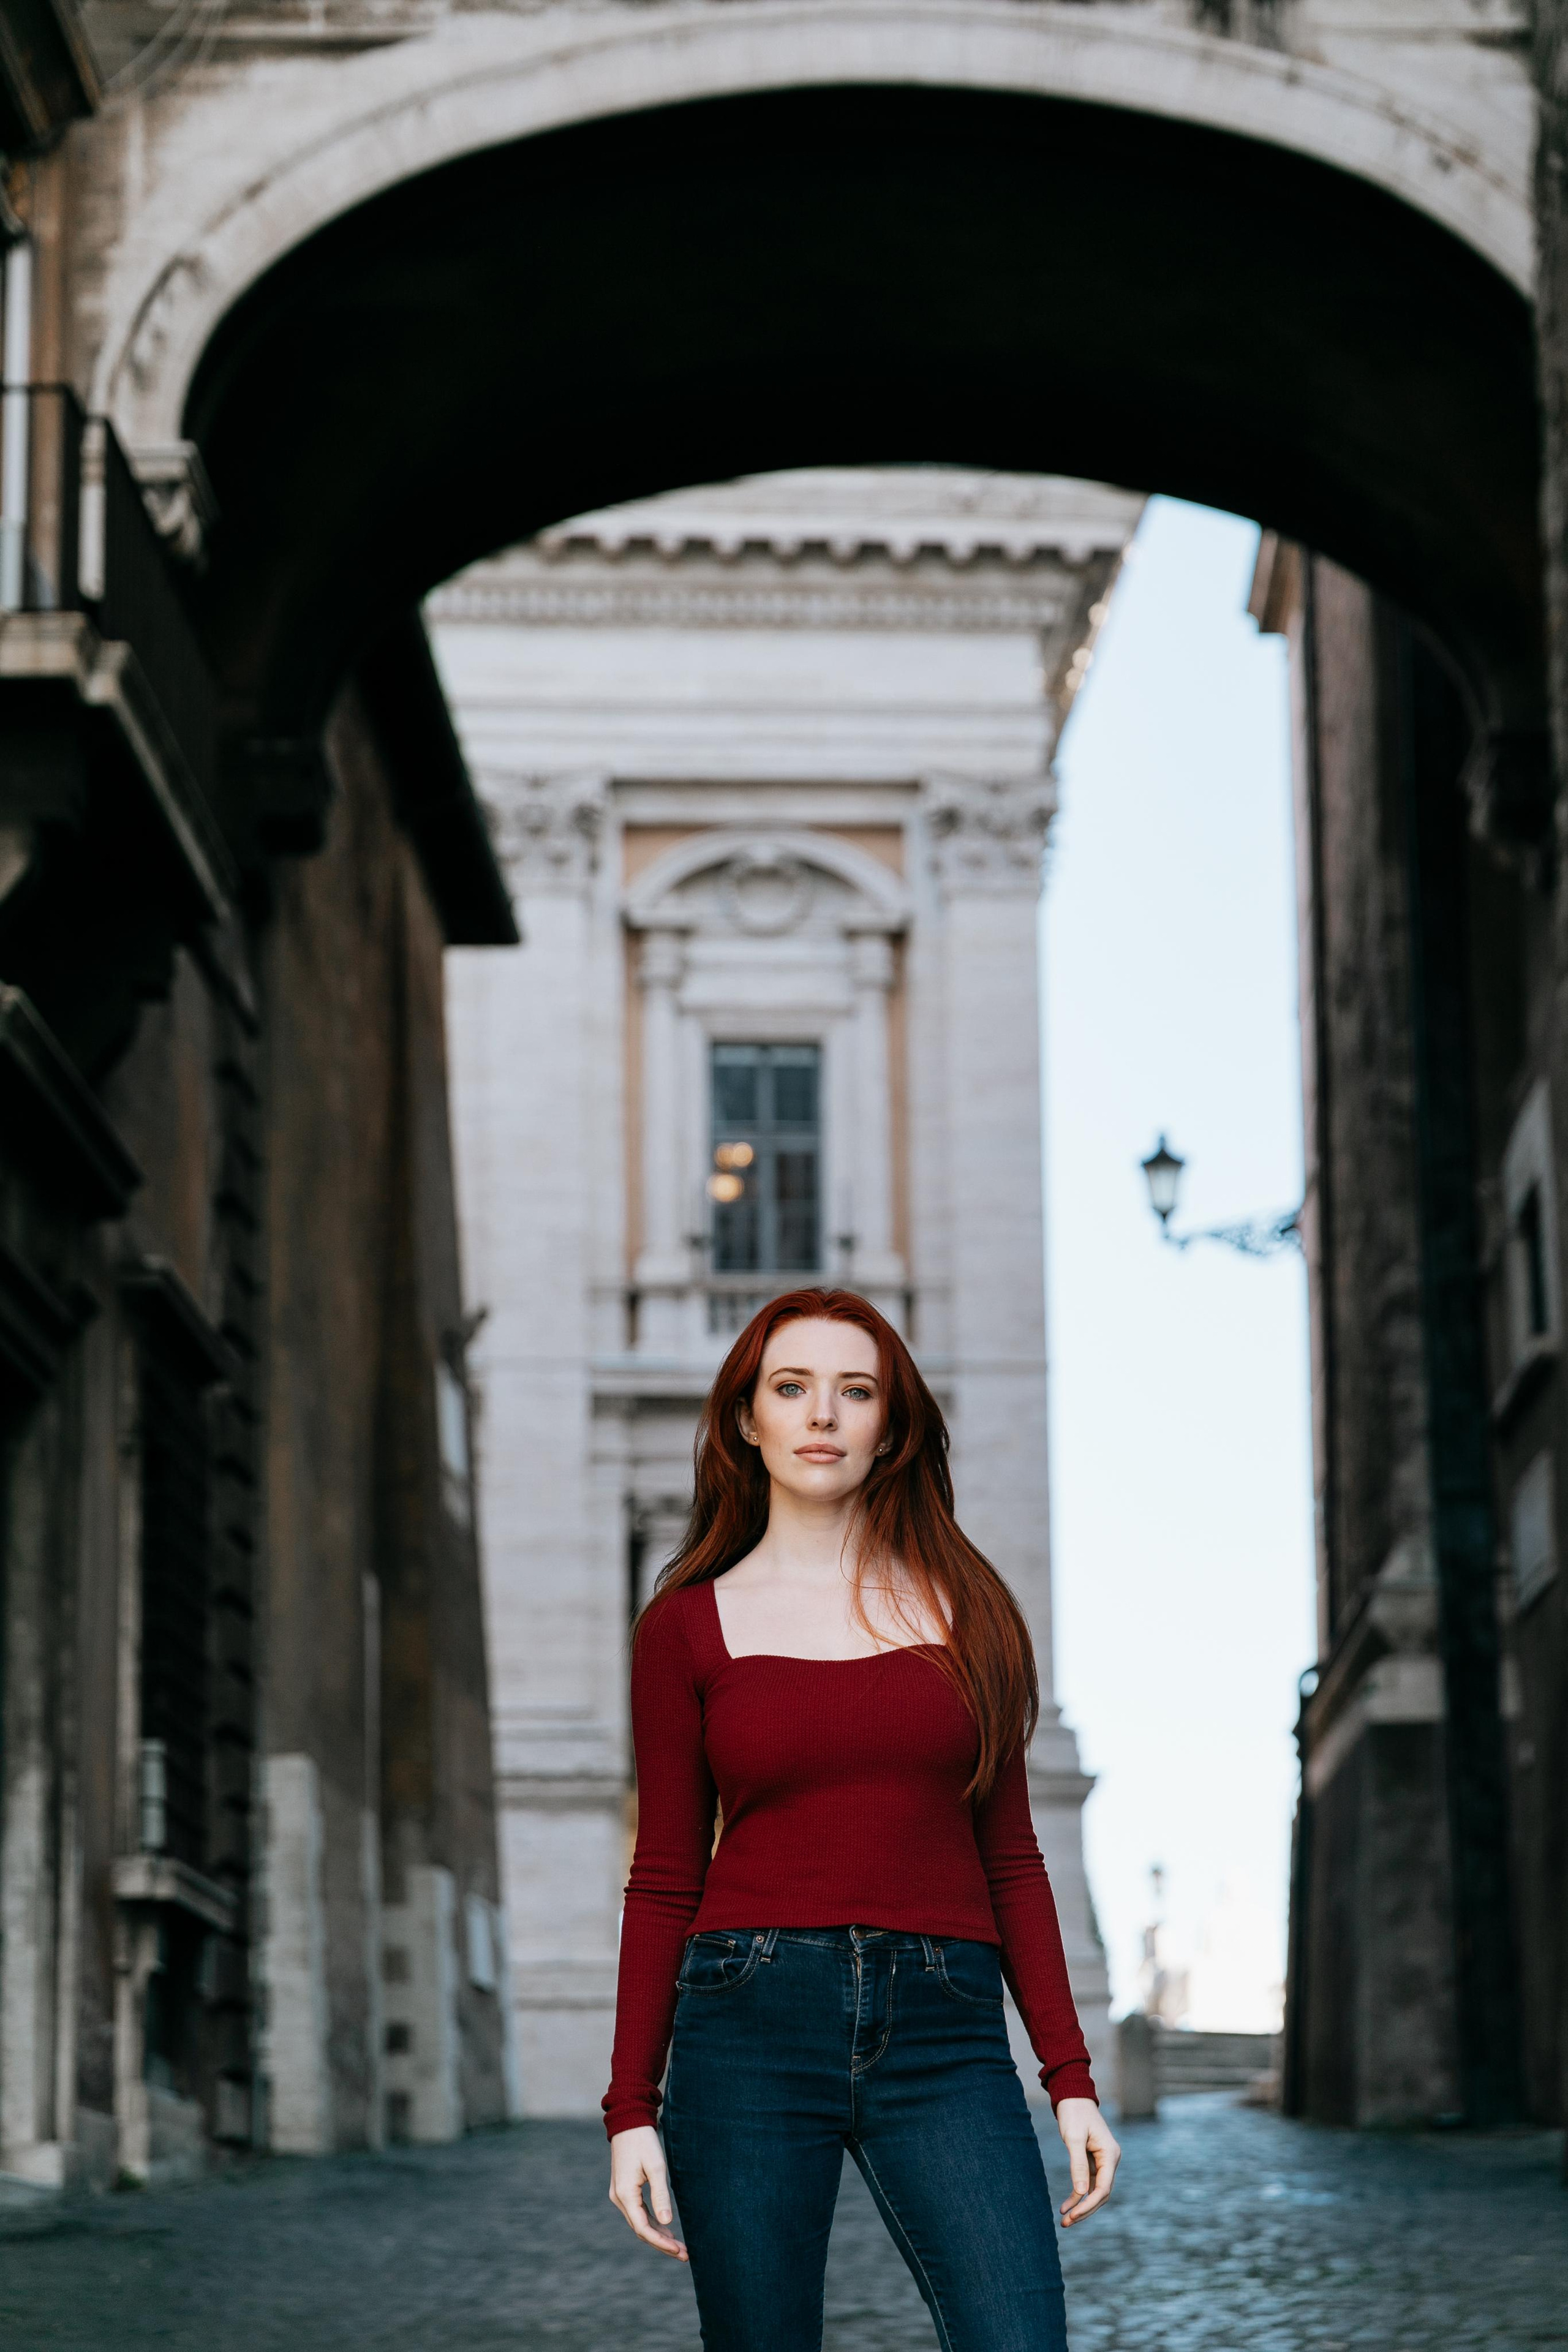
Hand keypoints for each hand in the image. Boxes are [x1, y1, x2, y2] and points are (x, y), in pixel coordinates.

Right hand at [609, 2124, 687, 2259]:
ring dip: (659, 2235)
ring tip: (679, 2247)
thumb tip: (667, 2222)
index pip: (643, 2228)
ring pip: (640, 2223)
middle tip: (685, 2254)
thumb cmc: (644, 2141)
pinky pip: (639, 2213)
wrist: (629, 2121)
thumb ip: (661, 2195)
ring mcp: (620, 2195)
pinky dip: (653, 2223)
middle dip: (662, 2244)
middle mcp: (619, 2198)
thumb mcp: (656, 2166)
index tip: (679, 2250)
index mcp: (625, 2195)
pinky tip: (667, 2230)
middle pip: (641, 2230)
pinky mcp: (625, 2190)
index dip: (661, 2242)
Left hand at [1055, 2096, 1119, 2225]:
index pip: (1103, 2188)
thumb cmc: (1073, 2113)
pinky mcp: (1093, 2161)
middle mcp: (1110, 2160)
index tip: (1074, 2215)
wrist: (1072, 2095)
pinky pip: (1088, 2183)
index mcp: (1110, 2154)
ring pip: (1095, 2192)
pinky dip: (1078, 2195)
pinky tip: (1066, 2206)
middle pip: (1101, 2194)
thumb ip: (1078, 2165)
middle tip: (1066, 2223)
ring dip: (1081, 2206)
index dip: (1089, 2205)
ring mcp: (1103, 2161)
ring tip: (1064, 2221)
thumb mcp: (1073, 2138)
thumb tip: (1082, 2193)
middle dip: (1085, 2210)